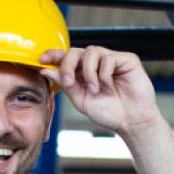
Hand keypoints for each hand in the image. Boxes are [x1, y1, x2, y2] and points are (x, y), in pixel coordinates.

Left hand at [40, 46, 159, 134]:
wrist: (132, 121)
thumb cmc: (110, 113)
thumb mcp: (82, 101)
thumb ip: (66, 85)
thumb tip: (48, 71)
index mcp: (84, 73)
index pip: (67, 58)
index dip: (54, 55)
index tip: (42, 60)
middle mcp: (96, 64)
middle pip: (75, 52)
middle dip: (68, 65)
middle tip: (68, 81)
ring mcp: (111, 60)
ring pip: (91, 52)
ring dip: (88, 72)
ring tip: (95, 89)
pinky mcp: (125, 59)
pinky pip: (107, 58)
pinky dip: (104, 73)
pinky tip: (109, 85)